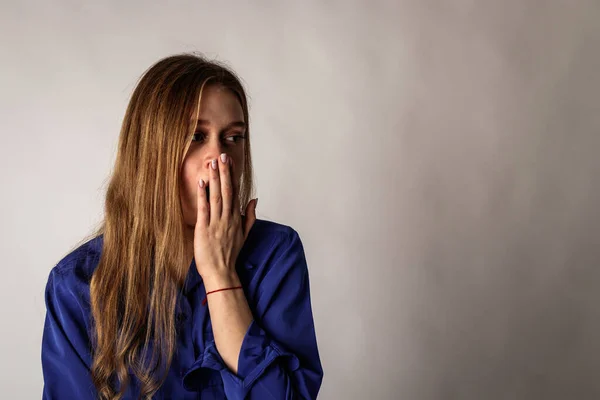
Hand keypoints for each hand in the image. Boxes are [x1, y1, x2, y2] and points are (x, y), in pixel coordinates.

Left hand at [194, 153, 256, 286]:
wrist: (221, 272)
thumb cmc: (230, 254)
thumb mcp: (244, 234)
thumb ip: (250, 216)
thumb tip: (254, 200)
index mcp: (236, 219)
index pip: (235, 193)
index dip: (232, 176)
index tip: (231, 162)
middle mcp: (227, 218)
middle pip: (227, 191)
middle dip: (224, 173)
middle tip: (222, 156)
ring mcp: (216, 223)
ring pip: (216, 197)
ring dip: (214, 179)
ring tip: (212, 164)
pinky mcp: (204, 229)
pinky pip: (204, 209)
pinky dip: (203, 195)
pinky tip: (202, 182)